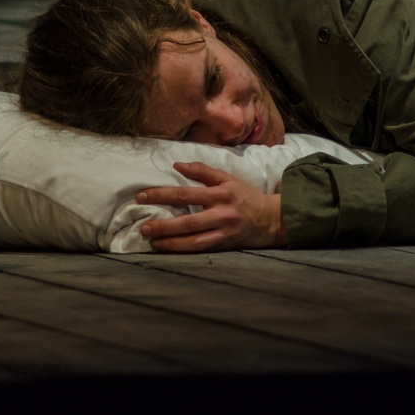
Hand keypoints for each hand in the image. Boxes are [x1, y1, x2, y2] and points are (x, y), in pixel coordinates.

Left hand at [135, 161, 287, 251]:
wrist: (272, 219)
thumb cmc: (246, 196)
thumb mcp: (227, 179)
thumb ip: (203, 171)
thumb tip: (177, 164)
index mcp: (220, 194)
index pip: (186, 194)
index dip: (162, 195)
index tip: (142, 196)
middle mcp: (221, 214)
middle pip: (188, 221)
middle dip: (164, 225)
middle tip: (143, 227)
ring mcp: (224, 232)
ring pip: (194, 241)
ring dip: (171, 242)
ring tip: (152, 242)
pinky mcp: (226, 246)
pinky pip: (202, 250)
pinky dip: (184, 251)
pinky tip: (168, 250)